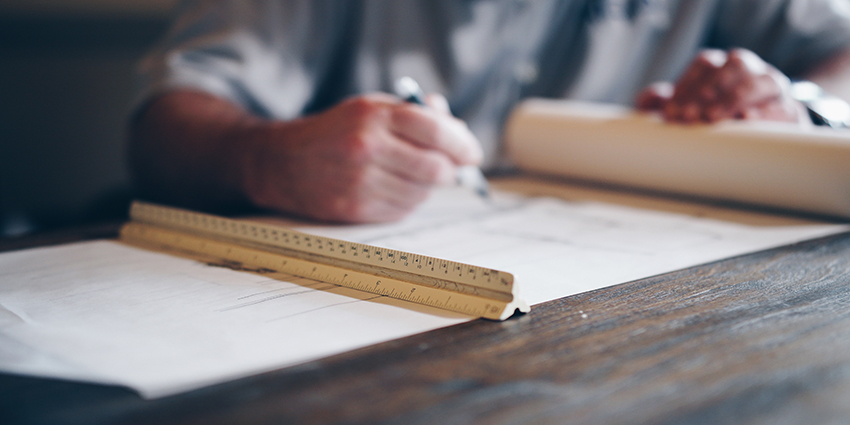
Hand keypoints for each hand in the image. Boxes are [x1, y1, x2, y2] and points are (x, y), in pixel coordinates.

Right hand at [240, 93, 482, 222]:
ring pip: (422, 193)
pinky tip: (394, 188)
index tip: (472, 153)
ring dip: (427, 187)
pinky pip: (403, 210)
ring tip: (412, 174)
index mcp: (373, 116)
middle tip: (451, 167)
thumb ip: (414, 113)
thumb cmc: (334, 132)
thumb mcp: (369, 108)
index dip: (463, 144)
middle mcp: (367, 148)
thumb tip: (456, 127)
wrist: (281, 162)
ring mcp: (361, 182)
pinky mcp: (355, 209)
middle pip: (436, 168)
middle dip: (450, 170)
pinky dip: (408, 201)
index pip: (436, 131)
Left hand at [636, 48, 807, 123]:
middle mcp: (749, 70)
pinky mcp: (789, 109)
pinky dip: (765, 113)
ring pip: (760, 81)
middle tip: (688, 116)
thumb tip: (652, 98)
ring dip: (733, 98)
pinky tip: (747, 121)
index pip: (704, 64)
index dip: (687, 85)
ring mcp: (772, 87)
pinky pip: (782, 107)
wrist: (760, 135)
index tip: (671, 112)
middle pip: (733, 66)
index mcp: (722, 65)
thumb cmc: (712, 120)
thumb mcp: (684, 110)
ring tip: (712, 117)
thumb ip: (661, 103)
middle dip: (708, 90)